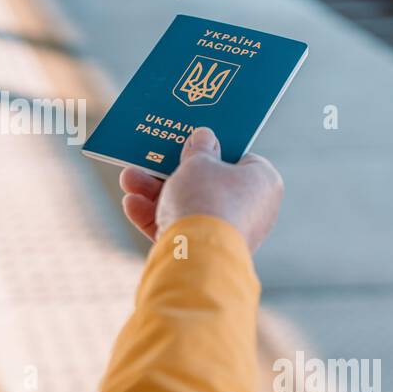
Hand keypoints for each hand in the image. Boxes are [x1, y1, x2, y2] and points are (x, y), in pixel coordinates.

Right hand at [119, 127, 283, 251]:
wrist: (198, 255)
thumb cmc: (207, 199)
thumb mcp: (198, 162)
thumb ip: (199, 148)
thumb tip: (204, 136)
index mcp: (263, 182)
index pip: (240, 158)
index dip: (214, 149)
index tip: (191, 143)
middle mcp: (253, 210)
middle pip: (207, 184)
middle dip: (171, 171)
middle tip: (150, 160)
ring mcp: (230, 234)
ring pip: (189, 207)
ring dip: (155, 193)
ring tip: (128, 180)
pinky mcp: (208, 254)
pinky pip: (182, 229)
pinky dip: (157, 217)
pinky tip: (131, 205)